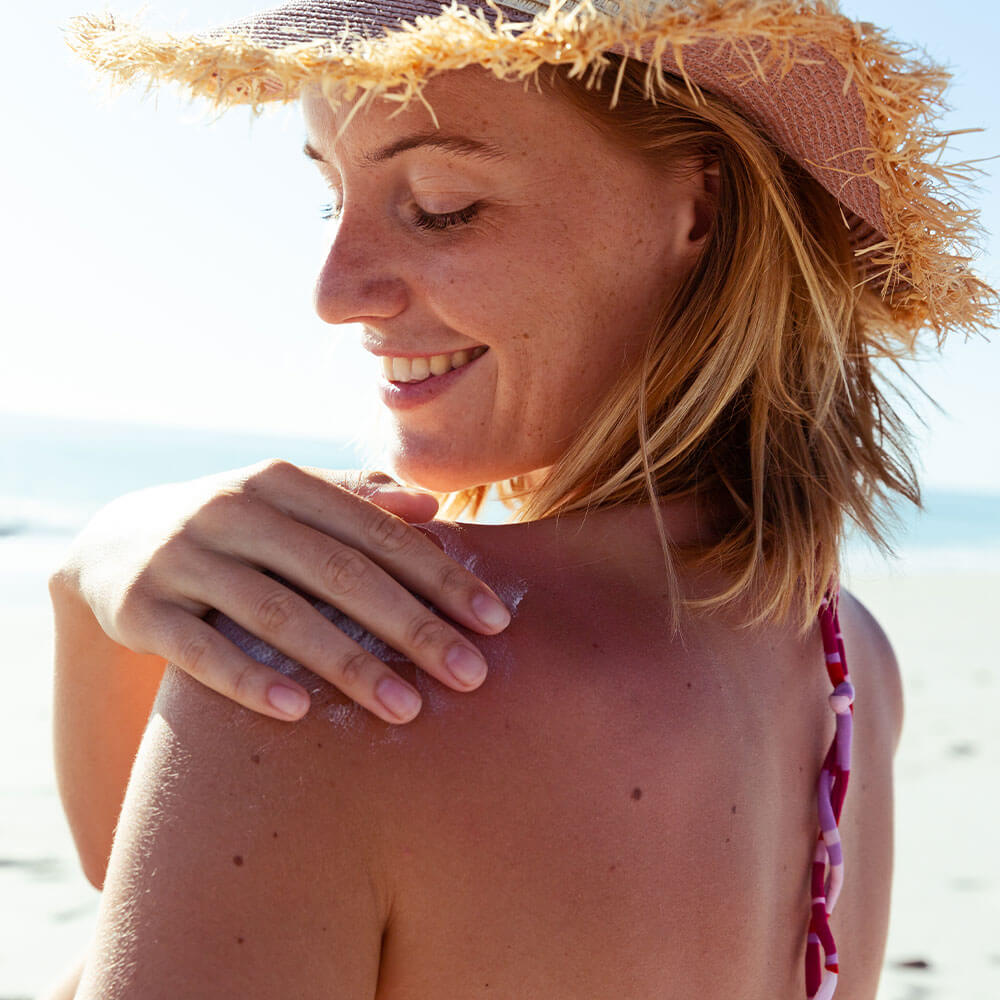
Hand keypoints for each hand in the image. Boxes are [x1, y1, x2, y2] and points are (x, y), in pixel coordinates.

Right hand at [52, 461, 510, 723]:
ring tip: (405, 707)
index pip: (378, 533)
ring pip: (277, 613)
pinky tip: (298, 711)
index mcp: (284, 484)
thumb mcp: (290, 503)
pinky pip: (201, 649)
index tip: (495, 622)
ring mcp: (185, 558)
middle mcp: (235, 511)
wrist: (117, 542)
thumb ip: (358, 501)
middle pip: (338, 573)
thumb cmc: (236, 528)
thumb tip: (432, 509)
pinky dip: (249, 678)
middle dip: (411, 626)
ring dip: (346, 662)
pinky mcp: (142, 608)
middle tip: (470, 675)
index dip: (440, 577)